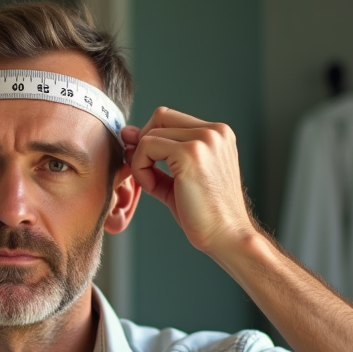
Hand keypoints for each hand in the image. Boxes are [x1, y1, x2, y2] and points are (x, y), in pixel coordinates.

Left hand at [124, 106, 259, 258]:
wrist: (226, 235)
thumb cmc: (203, 213)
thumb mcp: (176, 178)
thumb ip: (154, 156)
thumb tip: (126, 134)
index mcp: (218, 134)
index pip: (170, 118)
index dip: (150, 136)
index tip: (144, 162)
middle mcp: (215, 131)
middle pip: (160, 116)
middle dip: (143, 142)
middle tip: (143, 171)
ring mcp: (205, 140)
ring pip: (151, 133)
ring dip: (141, 160)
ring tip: (152, 185)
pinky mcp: (191, 153)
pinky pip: (147, 147)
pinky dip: (141, 169)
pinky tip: (153, 188)